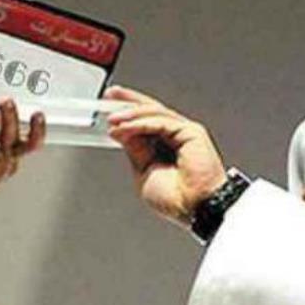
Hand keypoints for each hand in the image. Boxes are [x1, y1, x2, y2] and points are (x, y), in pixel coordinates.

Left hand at [105, 86, 226, 226]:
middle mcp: (176, 136)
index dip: (128, 111)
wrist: (195, 209)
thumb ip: (135, 149)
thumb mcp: (143, 170)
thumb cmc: (176, 199)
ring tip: (113, 120)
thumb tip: (120, 130)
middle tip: (111, 96)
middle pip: (151, 111)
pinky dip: (141, 123)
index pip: (144, 122)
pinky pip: (162, 122)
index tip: (109, 106)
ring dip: (131, 114)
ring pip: (155, 114)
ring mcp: (184, 132)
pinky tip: (126, 126)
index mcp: (165, 146)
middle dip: (129, 101)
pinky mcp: (192, 132)